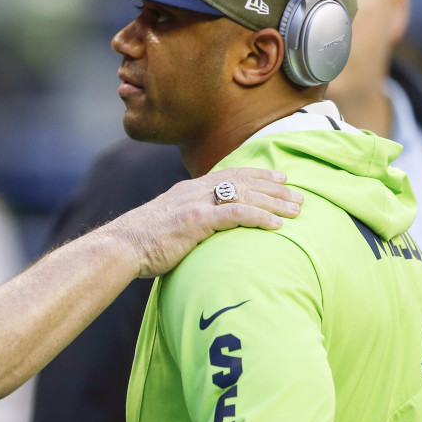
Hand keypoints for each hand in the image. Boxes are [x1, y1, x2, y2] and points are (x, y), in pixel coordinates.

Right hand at [107, 168, 302, 278]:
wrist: (121, 246)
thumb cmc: (142, 243)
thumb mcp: (168, 224)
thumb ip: (188, 221)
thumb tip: (202, 232)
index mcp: (189, 189)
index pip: (230, 174)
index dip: (258, 174)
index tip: (280, 177)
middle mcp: (195, 190)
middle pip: (243, 181)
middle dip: (274, 187)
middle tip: (299, 194)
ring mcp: (196, 203)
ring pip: (245, 195)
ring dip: (275, 202)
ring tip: (297, 210)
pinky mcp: (197, 220)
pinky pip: (236, 214)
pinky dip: (260, 217)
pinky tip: (277, 226)